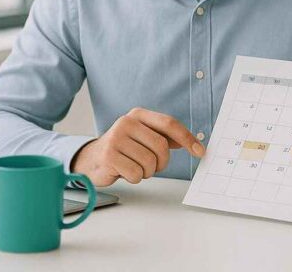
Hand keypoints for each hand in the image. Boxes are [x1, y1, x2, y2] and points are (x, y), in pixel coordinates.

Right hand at [71, 107, 204, 186]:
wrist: (91, 160)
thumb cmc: (124, 149)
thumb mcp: (144, 137)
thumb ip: (165, 137)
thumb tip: (194, 143)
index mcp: (139, 115)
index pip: (169, 124)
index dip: (187, 138)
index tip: (200, 152)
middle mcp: (127, 122)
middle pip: (161, 146)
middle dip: (162, 162)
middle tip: (154, 166)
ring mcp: (116, 138)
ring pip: (150, 162)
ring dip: (147, 171)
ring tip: (135, 167)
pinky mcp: (109, 155)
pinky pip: (136, 173)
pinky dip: (135, 178)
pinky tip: (125, 172)